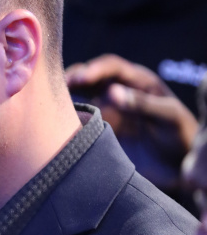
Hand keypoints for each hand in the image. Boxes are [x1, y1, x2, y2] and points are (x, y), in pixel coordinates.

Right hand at [66, 54, 197, 190]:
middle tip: (58, 88)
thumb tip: (111, 92)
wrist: (180, 167)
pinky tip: (60, 124)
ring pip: (82, 97)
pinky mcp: (102, 130)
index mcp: (139, 81)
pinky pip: (81, 121)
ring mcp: (109, 111)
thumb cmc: (182, 137)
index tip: (79, 79)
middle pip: (90, 77)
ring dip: (67, 97)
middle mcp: (120, 92)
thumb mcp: (169, 117)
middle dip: (73, 79)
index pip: (111, 67)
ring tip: (52, 104)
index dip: (94, 69)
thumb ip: (143, 103)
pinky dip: (69, 119)